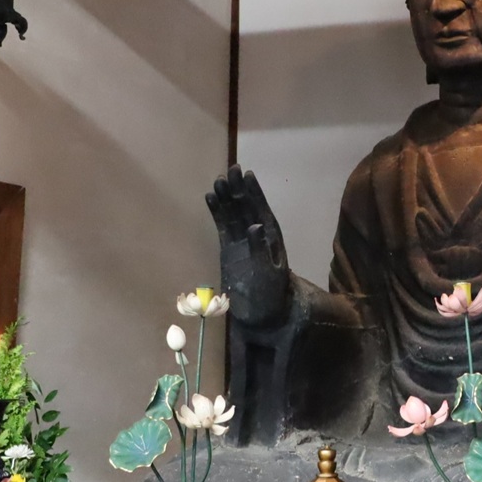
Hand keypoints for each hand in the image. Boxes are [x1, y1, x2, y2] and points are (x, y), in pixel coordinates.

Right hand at [206, 165, 290, 327]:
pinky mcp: (230, 247)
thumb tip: (255, 225)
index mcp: (271, 237)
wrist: (261, 312)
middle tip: (230, 170)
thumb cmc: (270, 293)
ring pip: (233, 213)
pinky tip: (211, 199)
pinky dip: (217, 213)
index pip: (261, 209)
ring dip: (226, 198)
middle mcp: (257, 234)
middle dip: (238, 189)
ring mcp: (242, 240)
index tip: (247, 174)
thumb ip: (260, 249)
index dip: (254, 192)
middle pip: (245, 207)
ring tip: (217, 181)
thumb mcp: (268, 273)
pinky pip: (223, 226)